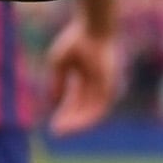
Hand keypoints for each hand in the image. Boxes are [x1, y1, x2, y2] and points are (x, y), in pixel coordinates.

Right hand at [42, 15, 121, 135]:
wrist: (92, 30)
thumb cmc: (75, 40)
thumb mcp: (58, 63)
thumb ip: (56, 83)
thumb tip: (53, 102)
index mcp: (85, 76)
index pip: (75, 101)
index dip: (64, 113)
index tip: (54, 125)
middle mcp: (96, 83)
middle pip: (83, 108)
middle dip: (70, 120)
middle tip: (56, 132)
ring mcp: (104, 85)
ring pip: (92, 110)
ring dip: (78, 122)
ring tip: (63, 130)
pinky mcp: (110, 86)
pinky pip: (100, 107)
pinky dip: (88, 116)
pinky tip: (76, 123)